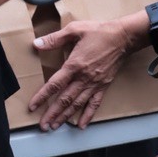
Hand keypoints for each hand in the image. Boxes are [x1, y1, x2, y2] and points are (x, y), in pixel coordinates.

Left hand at [31, 13, 142, 130]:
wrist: (124, 37)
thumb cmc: (99, 31)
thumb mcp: (75, 29)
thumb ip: (54, 38)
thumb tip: (36, 44)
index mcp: (74, 65)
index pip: (54, 84)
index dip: (42, 96)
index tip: (33, 107)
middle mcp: (83, 78)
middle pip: (64, 99)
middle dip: (52, 114)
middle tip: (43, 126)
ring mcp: (94, 84)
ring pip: (77, 104)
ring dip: (65, 117)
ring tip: (55, 127)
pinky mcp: (104, 86)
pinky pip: (95, 103)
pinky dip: (88, 115)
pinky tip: (81, 125)